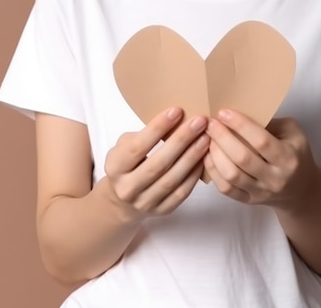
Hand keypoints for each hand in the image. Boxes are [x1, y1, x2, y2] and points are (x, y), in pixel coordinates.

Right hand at [104, 107, 208, 221]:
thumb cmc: (128, 165)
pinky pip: (182, 192)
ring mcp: (145, 202)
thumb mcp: (124, 147)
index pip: (137, 147)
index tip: (176, 111)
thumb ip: (142, 135)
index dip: (157, 128)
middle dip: (181, 140)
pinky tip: (204, 158)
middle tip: (199, 122)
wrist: (123, 201)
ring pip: (172, 179)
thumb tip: (173, 119)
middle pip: (158, 163)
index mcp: (115, 168)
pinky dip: (194, 174)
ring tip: (205, 137)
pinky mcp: (162, 210)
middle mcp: (128, 188)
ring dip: (192, 156)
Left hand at [204, 109, 318, 209]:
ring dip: (215, 154)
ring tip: (207, 138)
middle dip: (222, 137)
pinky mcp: (248, 201)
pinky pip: (226, 189)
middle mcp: (275, 178)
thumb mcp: (293, 133)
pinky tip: (207, 156)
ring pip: (232, 175)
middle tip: (210, 123)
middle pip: (243, 158)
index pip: (261, 141)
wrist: (301, 190)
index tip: (224, 112)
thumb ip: (271, 122)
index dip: (240, 125)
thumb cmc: (295, 153)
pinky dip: (213, 171)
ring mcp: (261, 192)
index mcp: (289, 158)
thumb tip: (240, 112)